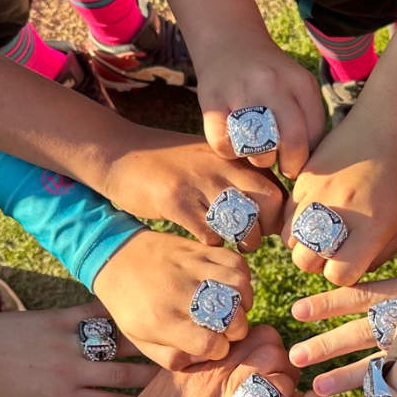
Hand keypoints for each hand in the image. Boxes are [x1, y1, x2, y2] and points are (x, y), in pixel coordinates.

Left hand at [0, 302, 157, 396]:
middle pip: (124, 376)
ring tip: (169, 340)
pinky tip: (136, 308)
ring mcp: (66, 343)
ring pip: (115, 345)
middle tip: (183, 372)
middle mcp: (71, 373)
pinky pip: (94, 313)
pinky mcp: (58, 318)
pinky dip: (116, 311)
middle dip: (155, 377)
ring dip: (144, 343)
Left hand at [93, 229, 252, 368]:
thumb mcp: (141, 341)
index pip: (211, 344)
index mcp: (162, 321)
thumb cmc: (130, 305)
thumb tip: (206, 357)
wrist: (115, 257)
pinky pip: (236, 262)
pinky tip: (233, 288)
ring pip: (239, 286)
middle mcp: (178, 294)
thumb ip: (173, 358)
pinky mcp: (199, 250)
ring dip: (244, 302)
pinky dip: (243, 277)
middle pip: (232, 318)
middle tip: (227, 329)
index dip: (219, 349)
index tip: (213, 346)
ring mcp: (190, 268)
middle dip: (237, 330)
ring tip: (234, 308)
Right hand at [99, 324, 296, 396]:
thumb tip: (198, 377)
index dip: (253, 348)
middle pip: (261, 336)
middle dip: (275, 354)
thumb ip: (184, 381)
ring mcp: (227, 389)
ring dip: (285, 374)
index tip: (254, 368)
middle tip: (275, 381)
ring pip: (275, 355)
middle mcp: (211, 368)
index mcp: (191, 361)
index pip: (236, 334)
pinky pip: (281, 389)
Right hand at [103, 130, 284, 250]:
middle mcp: (221, 163)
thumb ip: (239, 174)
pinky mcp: (175, 199)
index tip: (266, 228)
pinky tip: (206, 241)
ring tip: (235, 244)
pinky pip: (209, 232)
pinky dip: (213, 243)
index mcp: (233, 154)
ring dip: (243, 240)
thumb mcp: (209, 158)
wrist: (119, 152)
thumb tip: (272, 204)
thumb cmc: (170, 163)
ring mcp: (198, 180)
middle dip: (266, 227)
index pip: (276, 187)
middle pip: (268, 199)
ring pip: (242, 218)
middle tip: (252, 239)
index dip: (277, 214)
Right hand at [196, 28, 324, 178]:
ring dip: (260, 159)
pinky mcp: (212, 101)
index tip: (300, 158)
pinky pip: (225, 146)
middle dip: (291, 165)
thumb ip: (309, 119)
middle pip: (293, 142)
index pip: (315, 135)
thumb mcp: (298, 86)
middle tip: (285, 167)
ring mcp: (241, 91)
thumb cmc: (269, 77)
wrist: (229, 41)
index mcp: (300, 82)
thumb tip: (309, 164)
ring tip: (258, 148)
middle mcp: (273, 84)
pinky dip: (231, 153)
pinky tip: (235, 142)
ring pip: (259, 149)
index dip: (309, 156)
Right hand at [283, 111, 396, 286]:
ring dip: (304, 241)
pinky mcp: (303, 178)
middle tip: (333, 248)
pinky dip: (297, 219)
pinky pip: (287, 213)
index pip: (338, 275)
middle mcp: (340, 212)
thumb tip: (346, 274)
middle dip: (318, 262)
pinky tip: (316, 210)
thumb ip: (376, 257)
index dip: (343, 274)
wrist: (390, 126)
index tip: (351, 261)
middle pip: (306, 261)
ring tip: (323, 229)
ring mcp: (317, 193)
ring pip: (290, 239)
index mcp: (371, 228)